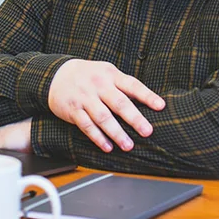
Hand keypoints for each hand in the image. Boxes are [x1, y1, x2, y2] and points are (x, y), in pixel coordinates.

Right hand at [48, 59, 164, 152]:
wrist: (57, 75)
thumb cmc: (88, 75)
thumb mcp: (106, 72)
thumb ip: (122, 85)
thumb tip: (146, 100)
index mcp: (110, 74)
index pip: (132, 85)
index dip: (147, 95)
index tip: (160, 106)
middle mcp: (98, 85)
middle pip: (119, 102)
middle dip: (134, 118)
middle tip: (147, 131)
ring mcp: (85, 97)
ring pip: (103, 117)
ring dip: (117, 133)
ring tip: (128, 145)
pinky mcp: (73, 110)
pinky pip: (87, 125)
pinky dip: (98, 137)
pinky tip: (107, 147)